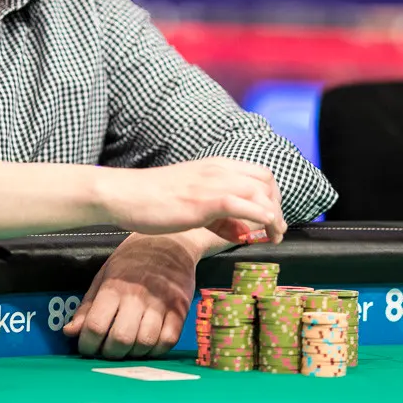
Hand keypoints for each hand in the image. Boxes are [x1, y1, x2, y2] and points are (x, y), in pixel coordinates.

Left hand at [63, 233, 195, 358]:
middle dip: (110, 353)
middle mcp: (138, 296)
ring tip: (128, 348)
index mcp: (114, 287)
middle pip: (121, 339)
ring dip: (133, 354)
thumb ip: (87, 306)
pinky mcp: (181, 309)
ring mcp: (162, 303)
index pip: (96, 326)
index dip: (87, 345)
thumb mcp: (104, 275)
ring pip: (145, 343)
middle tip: (108, 349)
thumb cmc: (133, 259)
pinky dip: (156, 350)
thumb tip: (70, 332)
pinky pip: (168, 341)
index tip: (88, 347)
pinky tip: (148, 345)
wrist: (171, 240)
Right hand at [96, 158, 286, 243]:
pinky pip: (244, 205)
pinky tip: (265, 231)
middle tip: (277, 230)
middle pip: (266, 180)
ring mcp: (212, 183)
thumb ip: (220, 217)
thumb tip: (245, 232)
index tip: (273, 218)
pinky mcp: (205, 200)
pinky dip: (261, 217)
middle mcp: (219, 170)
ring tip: (275, 236)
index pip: (259, 173)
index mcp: (216, 166)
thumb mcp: (192, 204)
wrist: (124, 194)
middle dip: (278, 206)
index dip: (273, 196)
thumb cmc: (152, 200)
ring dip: (275, 215)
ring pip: (260, 192)